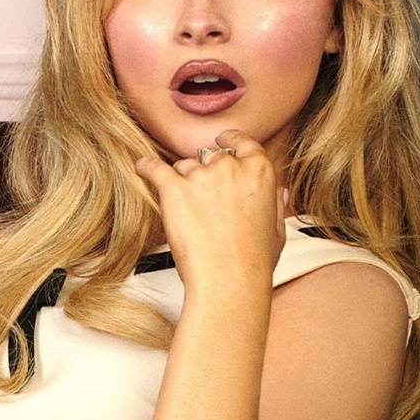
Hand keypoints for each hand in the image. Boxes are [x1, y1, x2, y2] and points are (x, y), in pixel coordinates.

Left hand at [135, 130, 284, 293]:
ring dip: (183, 180)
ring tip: (185, 209)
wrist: (229, 280)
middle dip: (205, 172)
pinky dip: (146, 168)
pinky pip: (154, 168)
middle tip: (203, 196)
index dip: (230, 139)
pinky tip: (142, 168)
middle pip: (211, 156)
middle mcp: (230, 167)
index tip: (223, 139)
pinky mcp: (174, 188)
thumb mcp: (276, 231)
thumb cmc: (252, 263)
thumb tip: (277, 192)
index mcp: (259, 172)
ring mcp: (201, 176)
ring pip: (185, 165)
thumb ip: (274, 205)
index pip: (242, 142)